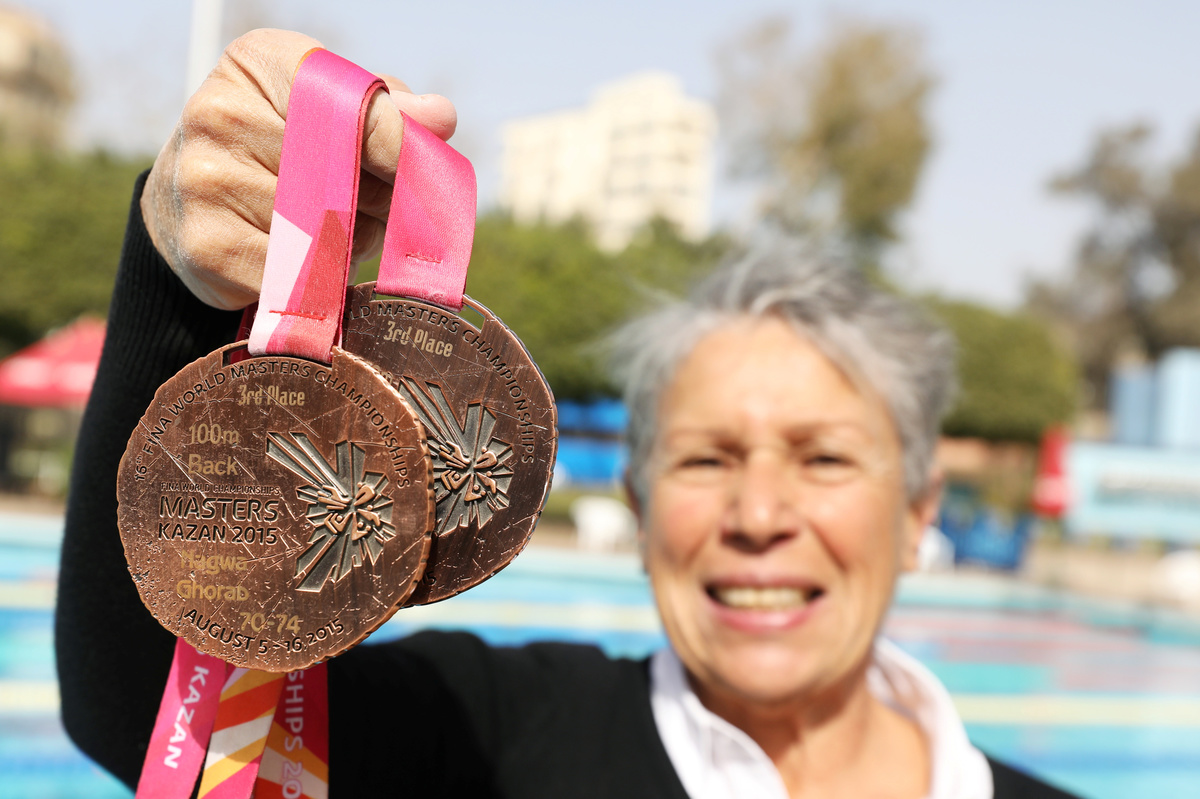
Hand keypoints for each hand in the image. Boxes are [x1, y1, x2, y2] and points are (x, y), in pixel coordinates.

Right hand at [141, 29, 457, 309]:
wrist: (184, 206)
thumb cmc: (278, 151)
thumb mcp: (325, 110)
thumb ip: (387, 111)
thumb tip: (439, 118)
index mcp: (258, 63)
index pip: (348, 103)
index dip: (395, 144)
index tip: (418, 169)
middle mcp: (220, 113)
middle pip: (343, 173)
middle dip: (375, 199)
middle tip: (367, 203)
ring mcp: (206, 182)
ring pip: (326, 231)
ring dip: (351, 243)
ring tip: (329, 231)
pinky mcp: (208, 248)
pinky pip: (300, 275)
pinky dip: (319, 280)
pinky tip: (302, 262)